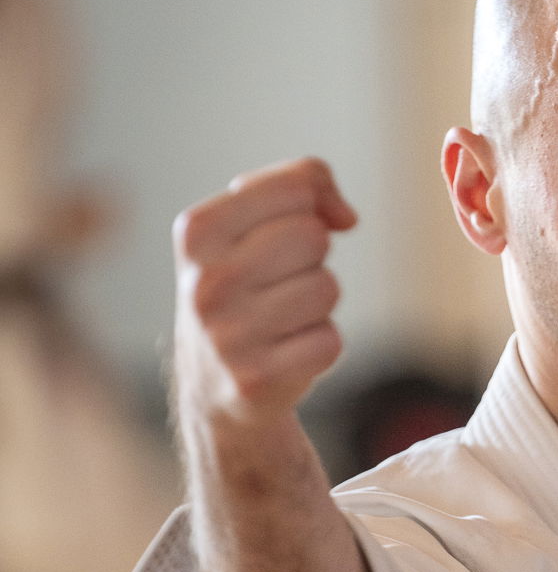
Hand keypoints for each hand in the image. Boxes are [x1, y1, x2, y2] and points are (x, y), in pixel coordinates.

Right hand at [173, 157, 356, 421]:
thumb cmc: (243, 288)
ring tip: (283, 318)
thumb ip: (300, 187)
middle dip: (313, 257)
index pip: (295, 188)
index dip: (317, 203)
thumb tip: (345, 217)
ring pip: (326, 288)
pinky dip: (321, 345)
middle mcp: (206, 282)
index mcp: (198, 231)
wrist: (211, 383)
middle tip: (282, 282)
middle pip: (313, 237)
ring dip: (319, 304)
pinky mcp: (257, 380)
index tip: (307, 224)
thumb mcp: (246, 225)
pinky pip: (330, 341)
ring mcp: (228, 335)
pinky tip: (287, 352)